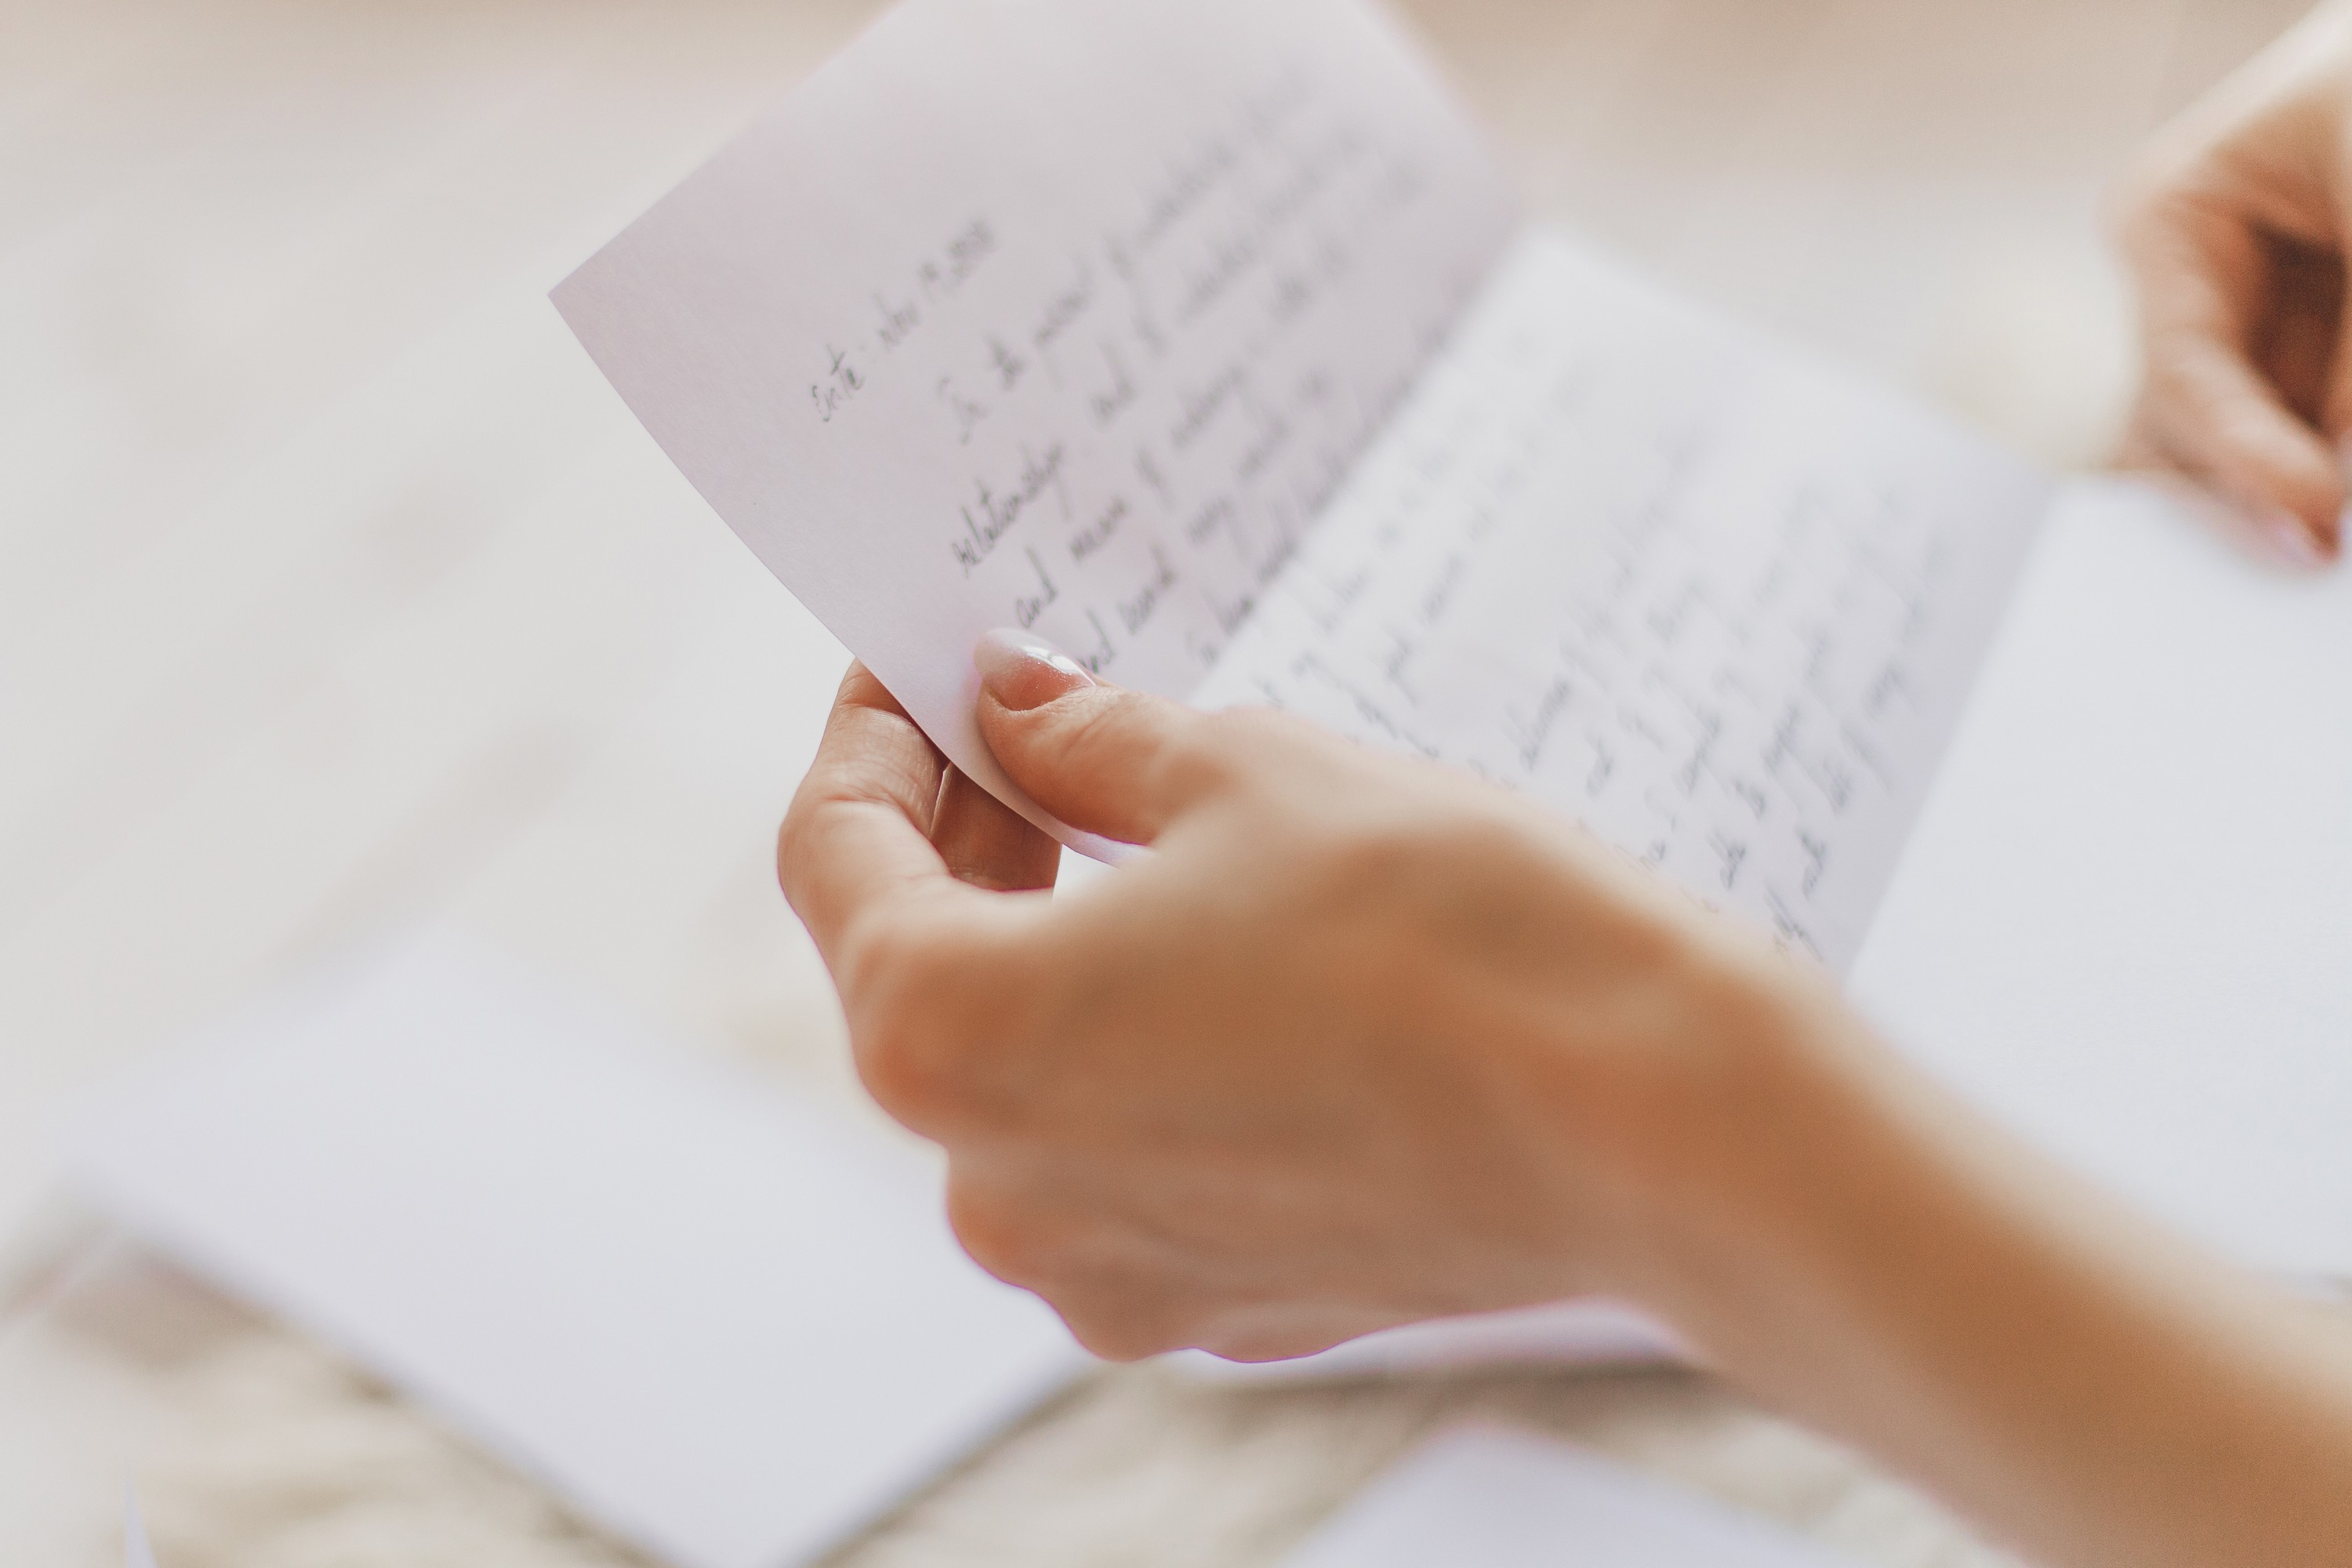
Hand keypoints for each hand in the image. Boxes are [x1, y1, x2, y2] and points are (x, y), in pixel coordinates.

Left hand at [775, 636, 1832, 1361]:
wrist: (1654, 1118)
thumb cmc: (1443, 928)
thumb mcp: (1238, 773)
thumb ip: (1081, 744)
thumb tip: (1012, 709)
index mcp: (948, 1037)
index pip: (833, 858)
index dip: (875, 739)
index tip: (926, 672)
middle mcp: (994, 1186)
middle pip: (918, 975)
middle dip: (965, 839)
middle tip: (1037, 727)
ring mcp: (1103, 1264)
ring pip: (1021, 1074)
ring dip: (1051, 946)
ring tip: (1138, 831)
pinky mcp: (1212, 1299)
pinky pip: (1121, 1153)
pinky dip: (1135, 1049)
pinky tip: (1217, 959)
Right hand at [2118, 0, 2351, 564]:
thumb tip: (2339, 491)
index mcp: (2165, 220)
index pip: (2181, 376)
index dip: (2246, 460)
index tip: (2318, 523)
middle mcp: (2187, 273)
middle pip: (2195, 428)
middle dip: (2256, 490)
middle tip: (2316, 561)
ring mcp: (2252, 304)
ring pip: (2250, 433)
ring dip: (2295, 480)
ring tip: (2326, 543)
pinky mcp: (2316, 325)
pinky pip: (2305, 414)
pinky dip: (2324, 454)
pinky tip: (2335, 506)